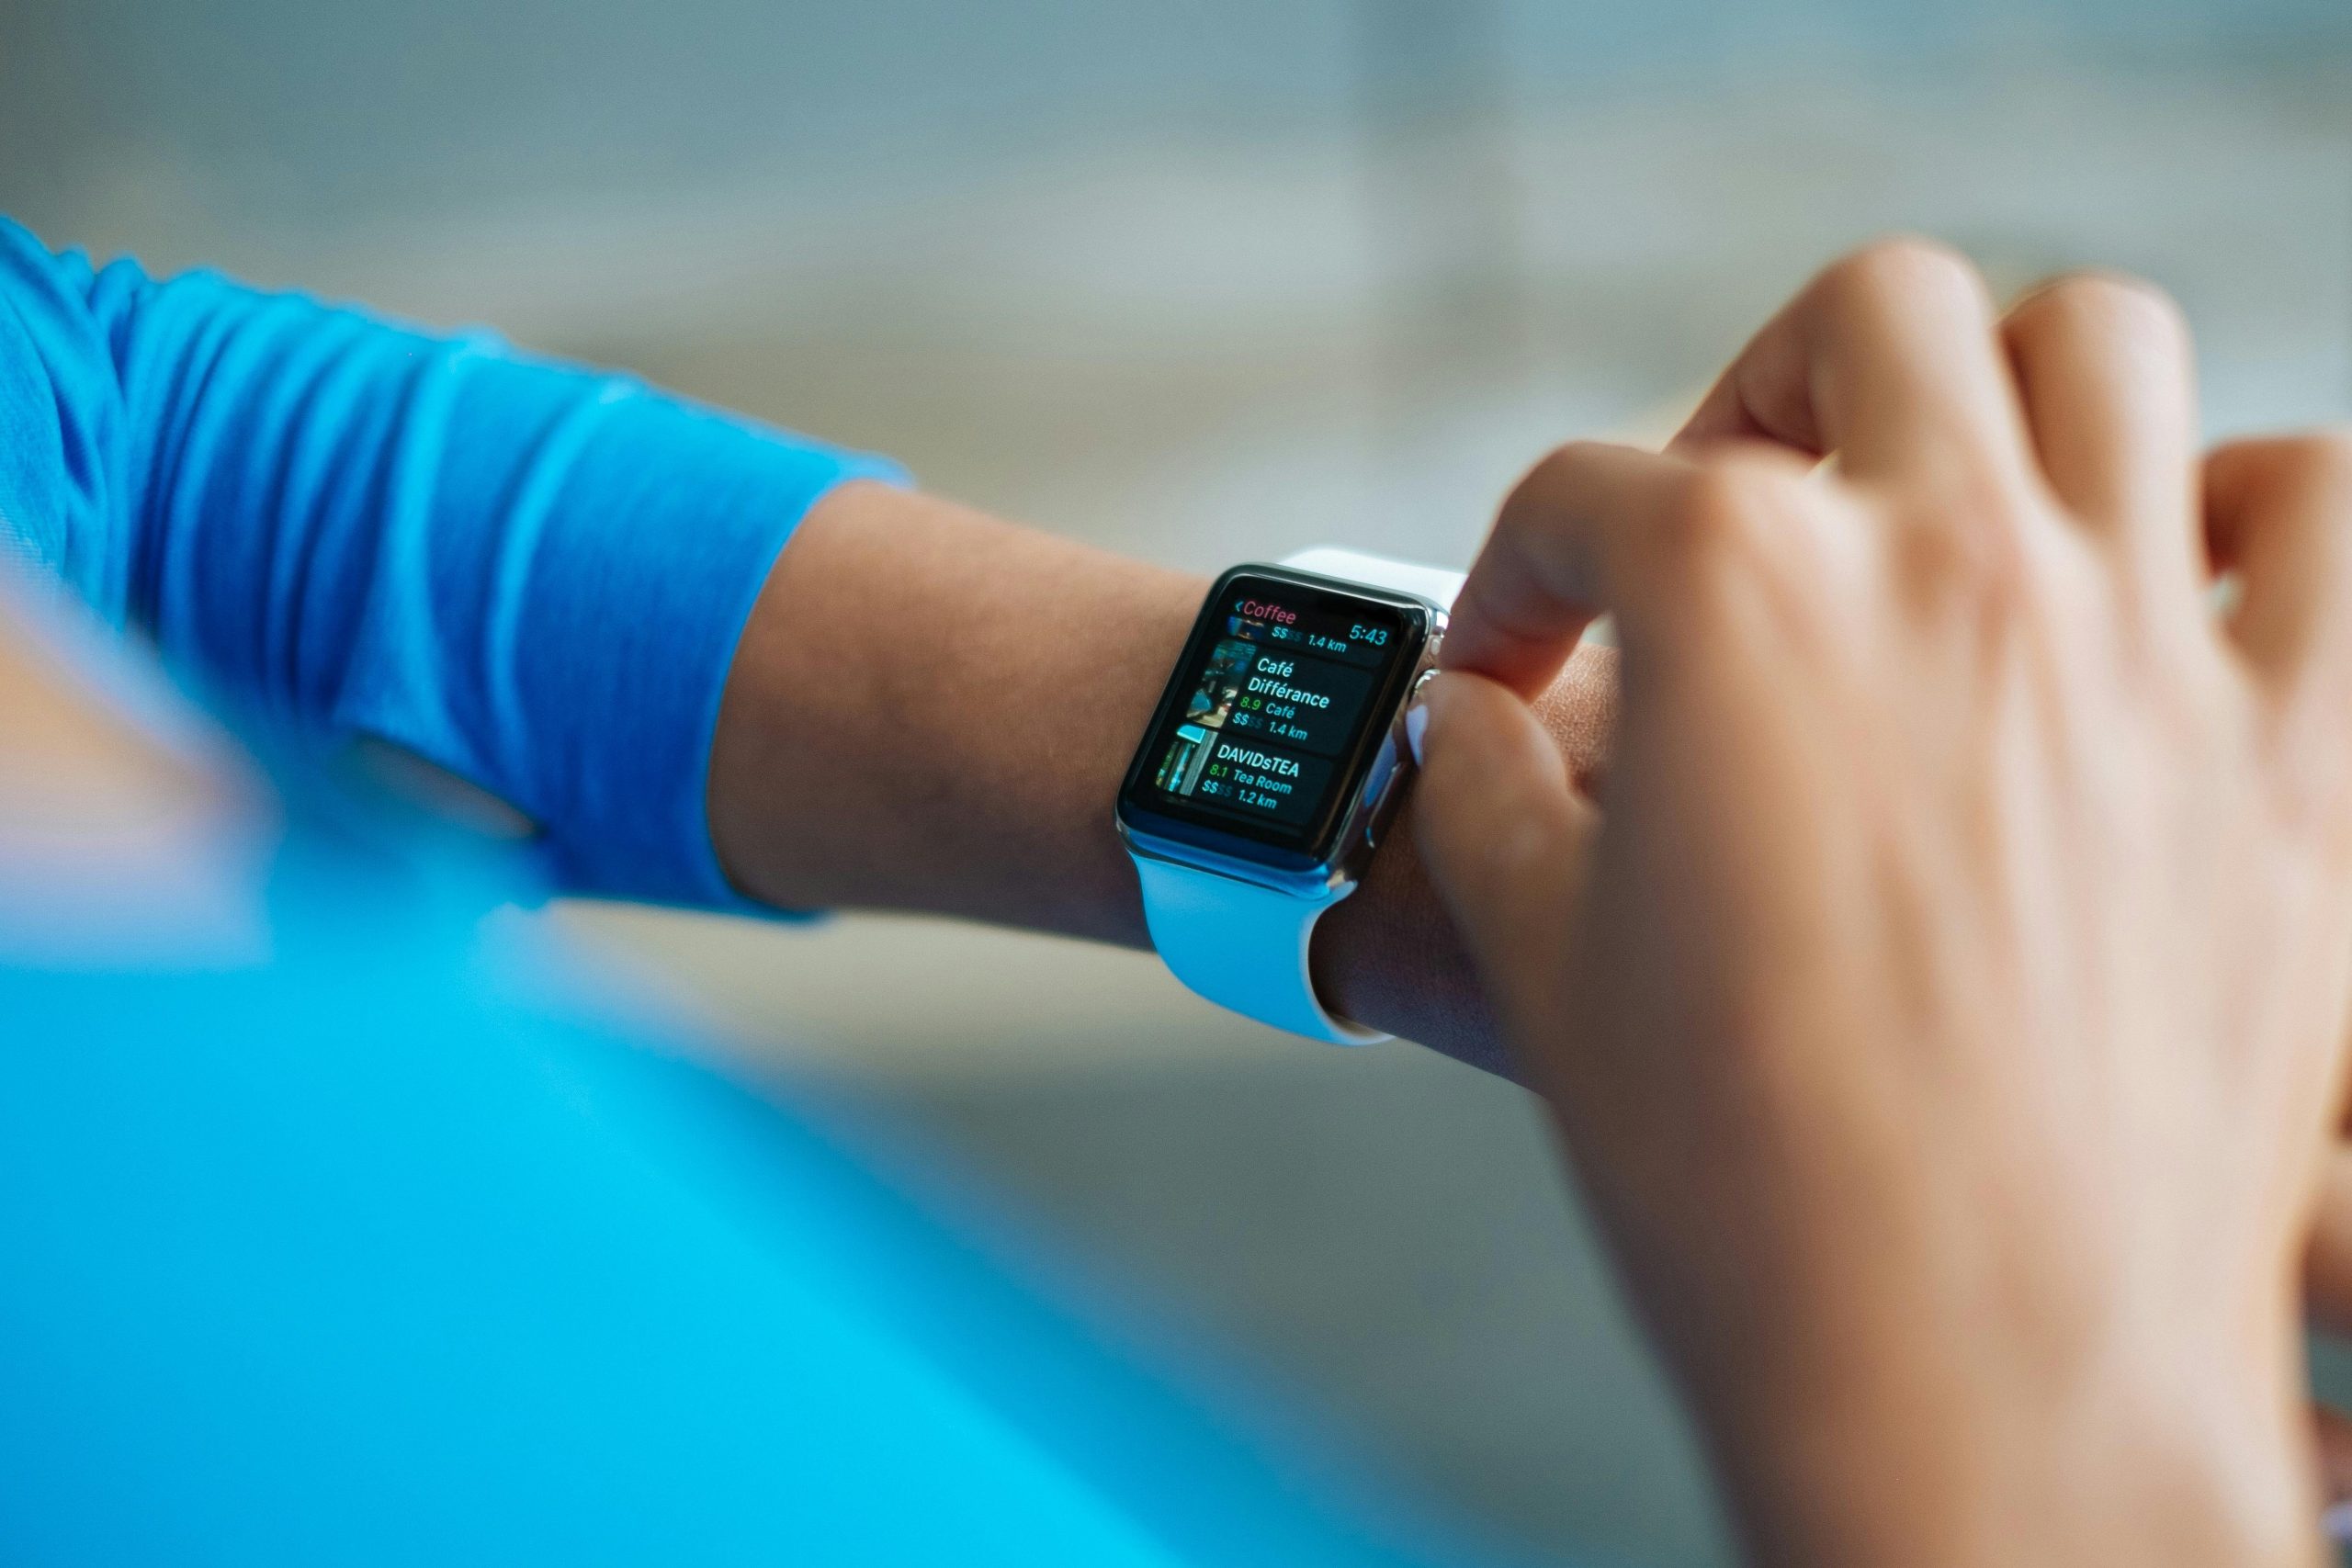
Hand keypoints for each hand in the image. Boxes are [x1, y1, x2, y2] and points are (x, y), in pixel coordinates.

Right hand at [1411, 239, 2351, 1566]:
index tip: (1510, 665)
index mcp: (1734, 597)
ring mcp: (2139, 639)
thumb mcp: (1538, 959)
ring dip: (2004, 389)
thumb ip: (1486, 792)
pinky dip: (2255, 506)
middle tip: (1736, 508)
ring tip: (1943, 501)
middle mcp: (1948, 562)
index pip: (1584, 500)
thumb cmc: (1738, 1180)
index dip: (1516, 578)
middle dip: (1769, 385)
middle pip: (1869, 314)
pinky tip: (2166, 581)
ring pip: (2103, 345)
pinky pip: (2327, 514)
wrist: (1972, 1379)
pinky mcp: (2290, 750)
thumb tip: (1468, 728)